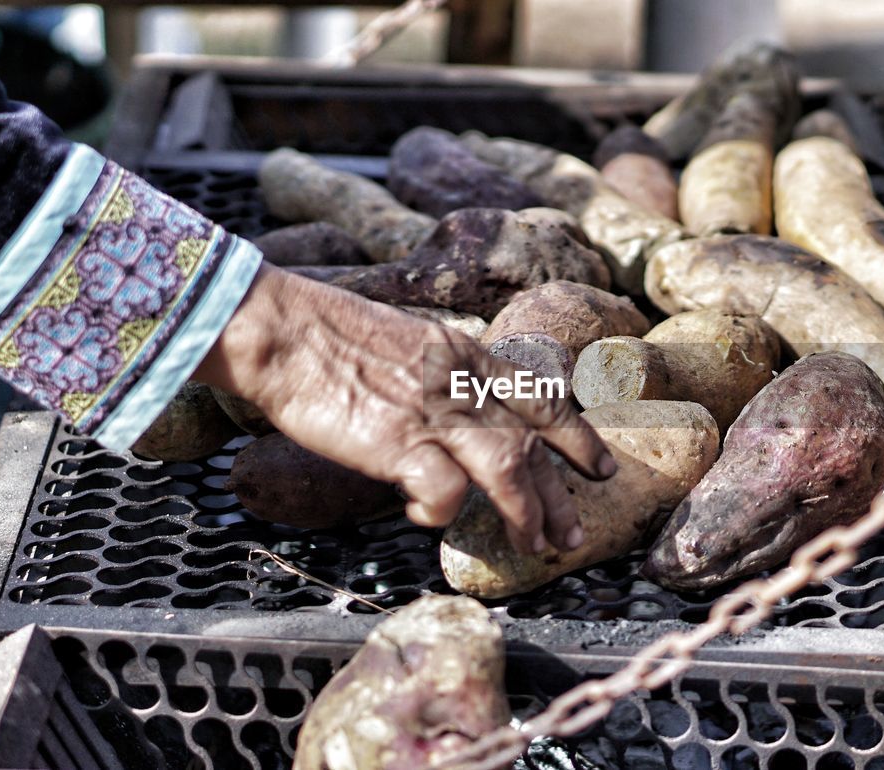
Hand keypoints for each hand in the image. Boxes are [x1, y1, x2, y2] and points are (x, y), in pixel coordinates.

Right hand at [196, 264, 615, 552]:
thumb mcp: (408, 344)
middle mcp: (461, 381)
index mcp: (464, 354)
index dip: (577, 437)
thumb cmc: (327, 338)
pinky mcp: (399, 442)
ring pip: (509, 469)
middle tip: (572, 537)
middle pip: (532, 442)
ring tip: (533, 546)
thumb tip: (459, 425)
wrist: (281, 329)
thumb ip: (442, 379)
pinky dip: (442, 512)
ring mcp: (433, 412)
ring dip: (526, 513)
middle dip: (560, 494)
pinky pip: (445, 492)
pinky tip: (427, 515)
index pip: (540, 396)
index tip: (602, 467)